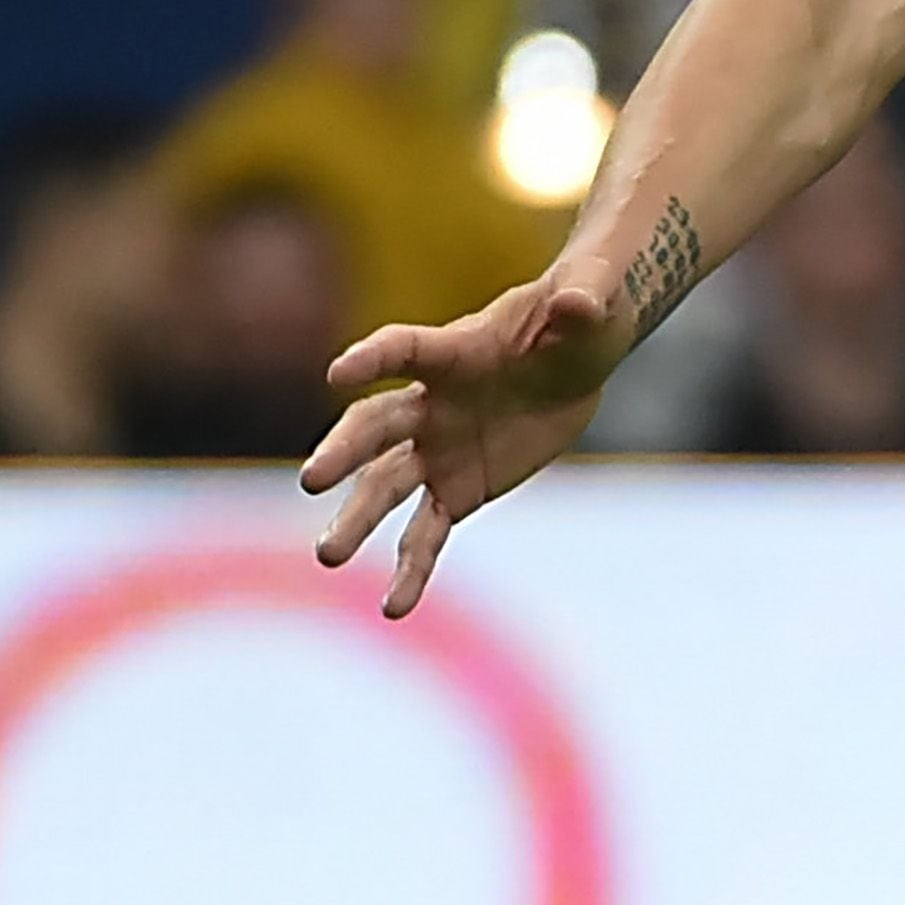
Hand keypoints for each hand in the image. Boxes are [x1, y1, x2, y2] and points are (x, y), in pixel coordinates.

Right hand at [298, 275, 629, 617]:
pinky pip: (427, 532)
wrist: (578, 362)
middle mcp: (430, 403)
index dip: (373, 358)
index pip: (404, 350)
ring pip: (386, 486)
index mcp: (454, 349)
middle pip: (376, 426)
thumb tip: (578, 305)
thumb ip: (581, 299)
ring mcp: (437, 450)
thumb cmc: (581, 314)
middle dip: (345, 451)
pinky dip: (411, 569)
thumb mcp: (592, 297)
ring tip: (328, 556)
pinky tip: (394, 607)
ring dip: (358, 519)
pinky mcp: (458, 490)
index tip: (338, 373)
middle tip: (312, 481)